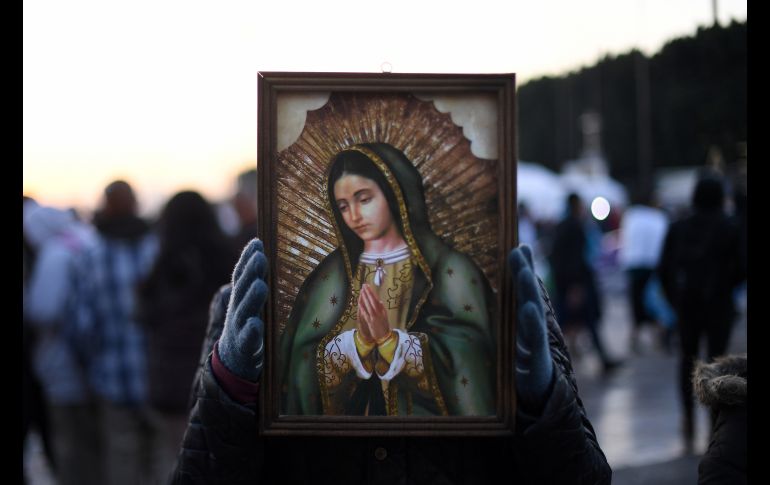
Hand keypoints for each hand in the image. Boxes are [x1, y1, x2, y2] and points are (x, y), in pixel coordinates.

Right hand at [216, 239, 267, 381]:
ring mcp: (239, 328)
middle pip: (243, 288)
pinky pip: (247, 340)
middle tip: (260, 256)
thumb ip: (259, 282)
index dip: (246, 258)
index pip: (242, 274)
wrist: (234, 361)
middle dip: (250, 272)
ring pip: (244, 311)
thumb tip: (270, 256)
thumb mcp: (253, 303)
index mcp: (241, 296)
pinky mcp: (244, 348)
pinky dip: (251, 332)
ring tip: (261, 285)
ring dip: (252, 298)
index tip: (257, 242)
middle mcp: (238, 309)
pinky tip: (255, 324)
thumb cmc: (249, 325)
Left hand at [357, 283, 391, 342]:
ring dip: (365, 298)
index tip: (367, 286)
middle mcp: (378, 312)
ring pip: (368, 305)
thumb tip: (379, 301)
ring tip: (361, 291)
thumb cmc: (384, 326)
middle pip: (372, 300)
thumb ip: (382, 308)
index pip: (376, 299)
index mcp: (382, 310)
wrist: (385, 336)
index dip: (371, 292)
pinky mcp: (370, 321)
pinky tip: (359, 303)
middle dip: (367, 292)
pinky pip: (365, 313)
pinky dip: (362, 308)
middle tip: (364, 285)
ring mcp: (374, 316)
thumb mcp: (385, 316)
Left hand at [509, 245, 553, 412]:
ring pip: (534, 316)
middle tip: (518, 251)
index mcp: (524, 325)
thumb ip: (507, 318)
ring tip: (524, 272)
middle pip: (529, 298)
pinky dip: (532, 326)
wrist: (539, 404)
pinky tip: (528, 309)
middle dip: (524, 274)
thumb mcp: (511, 342)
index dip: (522, 269)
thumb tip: (495, 295)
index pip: (524, 291)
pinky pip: (535, 343)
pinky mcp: (538, 365)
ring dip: (529, 292)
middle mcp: (533, 332)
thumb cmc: (521, 370)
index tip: (518, 246)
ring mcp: (537, 347)